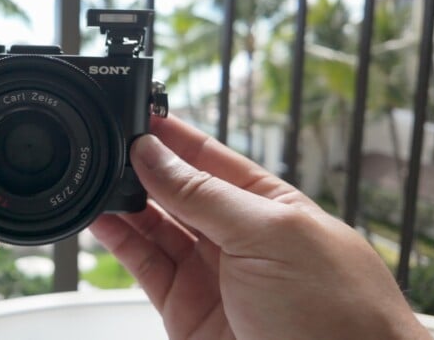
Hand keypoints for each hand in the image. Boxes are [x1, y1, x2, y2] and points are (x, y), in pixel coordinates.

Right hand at [91, 115, 429, 339]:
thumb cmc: (336, 315)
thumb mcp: (270, 235)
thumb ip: (205, 195)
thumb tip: (155, 154)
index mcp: (268, 206)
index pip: (210, 158)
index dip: (173, 138)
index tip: (137, 117)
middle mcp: (236, 236)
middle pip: (177, 190)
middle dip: (143, 167)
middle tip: (109, 146)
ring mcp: (208, 273)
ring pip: (155, 226)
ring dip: (125, 202)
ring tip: (97, 178)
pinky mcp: (183, 307)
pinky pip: (143, 265)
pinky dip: (118, 241)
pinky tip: (101, 218)